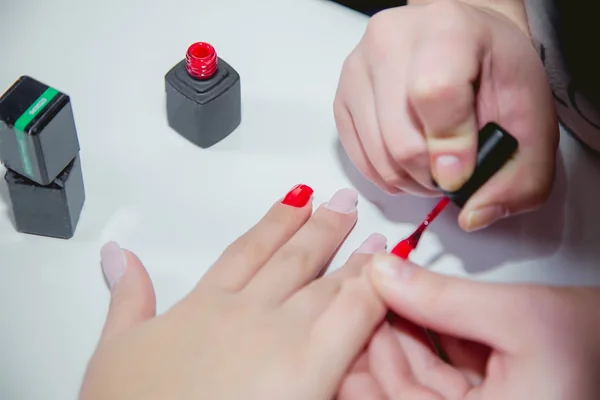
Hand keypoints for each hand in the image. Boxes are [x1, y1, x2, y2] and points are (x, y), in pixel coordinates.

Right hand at [79, 185, 387, 399]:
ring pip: (326, 282)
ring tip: (373, 233)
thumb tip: (118, 256)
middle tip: (342, 201)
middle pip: (293, 257)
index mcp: (205, 305)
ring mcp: (281, 334)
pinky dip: (373, 290)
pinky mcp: (311, 367)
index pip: (248, 250)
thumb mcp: (116, 348)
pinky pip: (353, 316)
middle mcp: (247, 310)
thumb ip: (126, 297)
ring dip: (352, 255)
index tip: (296, 199)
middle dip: (321, 227)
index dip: (274, 222)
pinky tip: (389, 271)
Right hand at [333, 1, 558, 230]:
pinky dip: (386, 174)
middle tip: (454, 172)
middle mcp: (392, 40)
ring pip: (377, 156)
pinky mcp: (342, 95)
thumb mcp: (533, 118)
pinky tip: (408, 162)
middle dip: (432, 175)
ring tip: (433, 167)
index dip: (450, 147)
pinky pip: (358, 157)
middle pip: (400, 138)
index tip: (462, 173)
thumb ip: (522, 177)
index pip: (435, 94)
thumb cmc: (494, 72)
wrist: (460, 41)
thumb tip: (474, 215)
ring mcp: (359, 68)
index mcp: (447, 29)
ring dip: (409, 180)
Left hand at [338, 253, 599, 399]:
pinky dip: (417, 339)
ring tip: (374, 294)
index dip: (361, 362)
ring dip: (392, 336)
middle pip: (396, 392)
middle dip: (373, 342)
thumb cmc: (593, 346)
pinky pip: (430, 374)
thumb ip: (444, 299)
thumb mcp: (517, 317)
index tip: (343, 316)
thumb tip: (383, 273)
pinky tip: (403, 308)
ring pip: (410, 381)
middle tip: (352, 298)